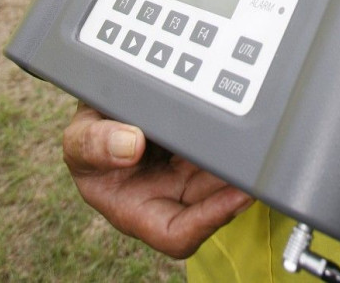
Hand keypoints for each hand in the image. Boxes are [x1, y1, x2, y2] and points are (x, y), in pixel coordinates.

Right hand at [63, 103, 253, 258]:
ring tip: (259, 145)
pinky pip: (224, 149)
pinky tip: (247, 128)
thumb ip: (94, 144)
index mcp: (134, 208)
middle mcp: (167, 195)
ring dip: (242, 164)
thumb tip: (131, 146)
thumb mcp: (79, 138)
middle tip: (260, 164)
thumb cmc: (90, 132)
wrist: (103, 106)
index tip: (237, 196)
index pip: (178, 233)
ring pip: (224, 176)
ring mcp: (188, 172)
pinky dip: (236, 142)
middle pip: (212, 203)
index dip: (210, 221)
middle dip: (236, 185)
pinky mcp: (201, 148)